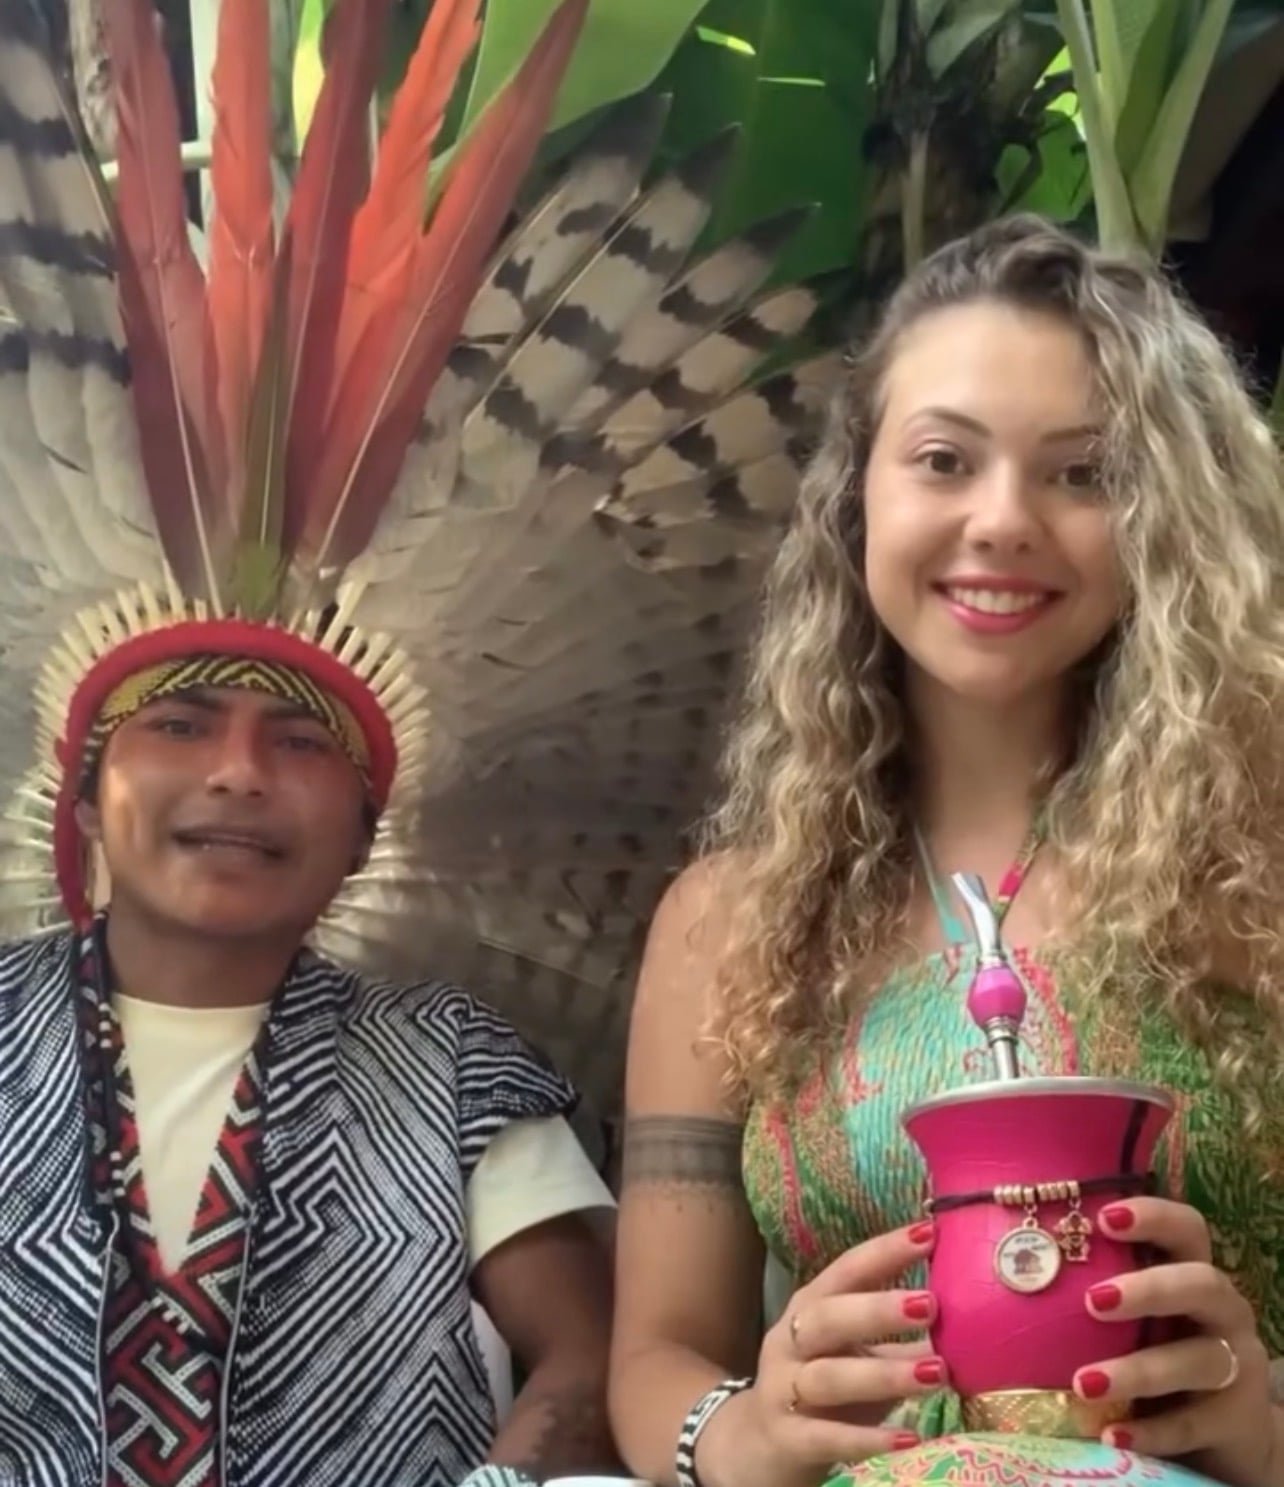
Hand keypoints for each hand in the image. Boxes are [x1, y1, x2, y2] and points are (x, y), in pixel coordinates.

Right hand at [703, 1222, 943, 1486]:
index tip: (928, 1233)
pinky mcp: (789, 1438)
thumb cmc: (824, 1384)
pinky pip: (827, 1437)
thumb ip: (902, 1338)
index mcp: (811, 1307)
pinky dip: (867, 1438)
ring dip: (884, 1374)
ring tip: (937, 1373)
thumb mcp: (856, 1353)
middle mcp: (792, 1341)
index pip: (846, 1270)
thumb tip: (970, 1320)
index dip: (884, 1251)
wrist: (758, 1443)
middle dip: (877, 1309)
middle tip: (930, 1305)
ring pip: (830, 1377)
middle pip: (829, 1317)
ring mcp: (784, 1389)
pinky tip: (909, 1439)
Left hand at [1071, 1197, 1275, 1486]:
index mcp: (1190, 1271)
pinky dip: (1152, 1431)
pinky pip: (1195, 1424)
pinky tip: (1112, 1436)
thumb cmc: (1156, 1349)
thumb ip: (1089, 1286)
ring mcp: (1237, 1364)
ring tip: (1084, 1383)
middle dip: (1150, 1289)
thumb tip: (995, 1266)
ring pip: (1200, 1359)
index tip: (1104, 1218)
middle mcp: (1222, 1310)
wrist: (1224, 1430)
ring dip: (1141, 1371)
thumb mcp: (1131, 1316)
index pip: (1186, 1227)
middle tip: (1093, 1300)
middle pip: (1202, 1284)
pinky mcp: (1237, 1420)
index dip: (1153, 1216)